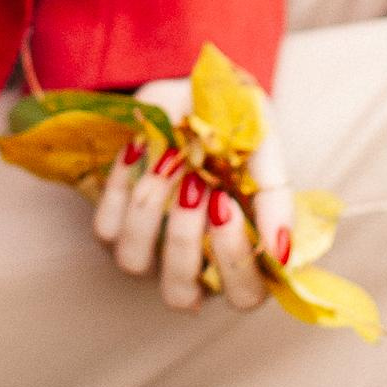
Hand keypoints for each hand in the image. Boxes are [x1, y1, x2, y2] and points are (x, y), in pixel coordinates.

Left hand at [92, 76, 296, 313]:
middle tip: (196, 186)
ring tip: (168, 160)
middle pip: (180, 293)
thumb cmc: (236, 128)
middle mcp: (194, 262)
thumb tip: (281, 251)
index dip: (233, 260)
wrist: (189, 92)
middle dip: (184, 238)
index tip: (226, 205)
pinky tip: (139, 149)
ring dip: (149, 209)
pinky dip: (120, 184)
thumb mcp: (265, 148)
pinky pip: (105, 227)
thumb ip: (276, 198)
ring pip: (134, 263)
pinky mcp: (113, 226)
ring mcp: (149, 249)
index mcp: (239, 253)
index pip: (244, 295)